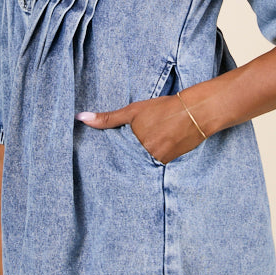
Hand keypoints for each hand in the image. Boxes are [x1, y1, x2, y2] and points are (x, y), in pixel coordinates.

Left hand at [75, 94, 207, 163]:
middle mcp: (144, 155)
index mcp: (133, 142)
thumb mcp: (134, 111)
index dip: (109, 158)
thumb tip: (80, 118)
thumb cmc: (163, 108)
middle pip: (127, 162)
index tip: (98, 163)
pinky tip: (152, 153)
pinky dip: (150, 161)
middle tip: (116, 163)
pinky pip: (153, 166)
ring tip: (137, 156)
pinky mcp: (168, 164)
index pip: (114, 156)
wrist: (195, 112)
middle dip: (123, 161)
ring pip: (140, 165)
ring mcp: (158, 161)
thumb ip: (108, 118)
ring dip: (137, 162)